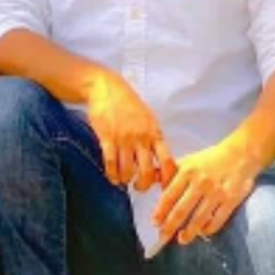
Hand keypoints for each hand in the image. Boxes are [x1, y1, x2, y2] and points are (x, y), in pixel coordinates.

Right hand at [84, 69, 175, 191]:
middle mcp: (141, 138)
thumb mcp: (148, 119)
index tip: (163, 186)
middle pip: (148, 172)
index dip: (168, 179)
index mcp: (155, 133)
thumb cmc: (128, 103)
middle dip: (143, 185)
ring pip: (128, 171)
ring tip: (123, 179)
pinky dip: (112, 174)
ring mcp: (124, 138)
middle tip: (139, 187)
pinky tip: (112, 176)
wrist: (106, 87)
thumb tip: (160, 162)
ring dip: (125, 179)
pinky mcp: (107, 137)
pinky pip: (111, 163)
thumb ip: (154, 139)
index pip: (168, 162)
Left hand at [154, 133, 262, 247]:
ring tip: (181, 239)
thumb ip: (171, 171)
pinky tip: (202, 233)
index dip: (161, 210)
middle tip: (163, 236)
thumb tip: (153, 180)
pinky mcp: (230, 201)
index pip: (170, 195)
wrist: (239, 155)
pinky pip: (217, 220)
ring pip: (199, 218)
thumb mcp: (188, 160)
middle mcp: (200, 183)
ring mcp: (216, 193)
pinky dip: (208, 229)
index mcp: (187, 171)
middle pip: (182, 209)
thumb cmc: (210, 158)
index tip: (154, 222)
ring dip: (189, 232)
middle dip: (170, 226)